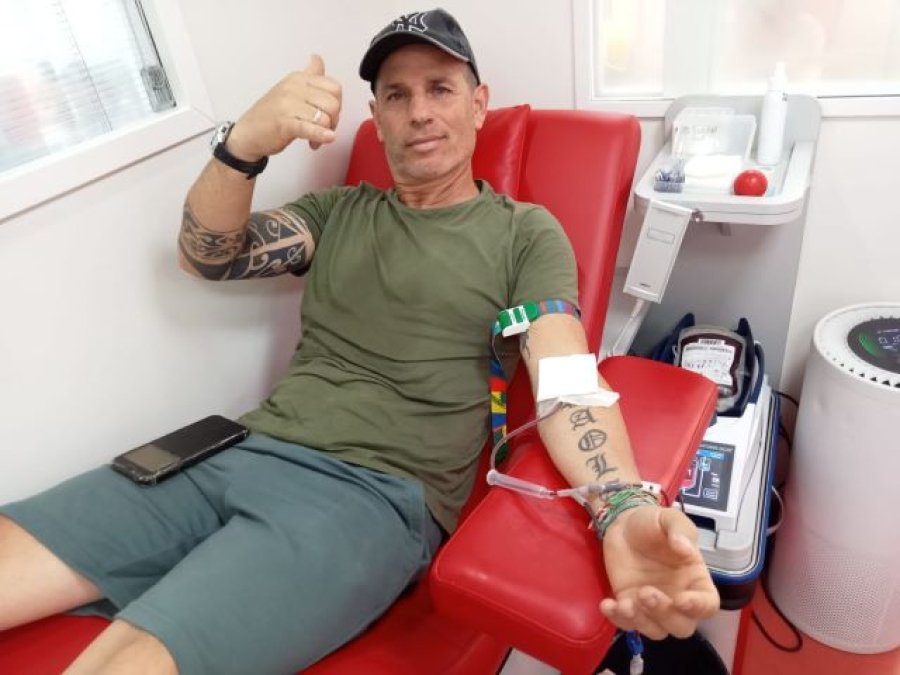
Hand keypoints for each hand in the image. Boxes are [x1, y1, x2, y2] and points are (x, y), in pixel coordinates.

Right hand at [227, 54, 341, 158]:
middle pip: (333, 104)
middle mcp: (293, 88)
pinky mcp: (284, 123)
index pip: (334, 88)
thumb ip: (309, 76)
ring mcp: (287, 105)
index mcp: (298, 79)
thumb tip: (317, 58)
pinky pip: (309, 128)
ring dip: (324, 134)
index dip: (338, 105)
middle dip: (334, 122)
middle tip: (323, 130)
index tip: (329, 116)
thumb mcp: (291, 89)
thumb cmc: (271, 114)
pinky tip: (326, 139)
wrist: (248, 133)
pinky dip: (321, 135)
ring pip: (324, 118)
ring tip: (315, 140)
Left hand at [599, 504, 718, 639]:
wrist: (622, 523)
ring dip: (641, 621)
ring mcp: (652, 606)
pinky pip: (627, 623)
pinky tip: (608, 605)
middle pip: (681, 626)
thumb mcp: (670, 519)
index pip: (707, 605)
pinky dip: (618, 619)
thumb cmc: (653, 523)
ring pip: (655, 630)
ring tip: (624, 603)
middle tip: (646, 592)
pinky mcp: (629, 605)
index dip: (698, 607)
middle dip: (665, 615)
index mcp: (695, 581)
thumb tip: (685, 549)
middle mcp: (678, 599)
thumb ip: (681, 532)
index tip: (682, 599)